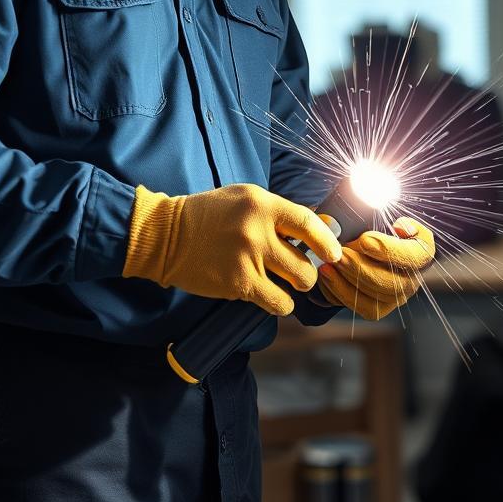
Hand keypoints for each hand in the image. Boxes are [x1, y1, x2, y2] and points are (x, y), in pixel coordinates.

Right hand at [123, 183, 342, 315]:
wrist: (167, 236)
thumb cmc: (210, 215)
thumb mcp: (245, 199)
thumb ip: (278, 212)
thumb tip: (318, 227)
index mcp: (260, 204)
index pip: (307, 222)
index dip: (327, 240)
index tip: (335, 252)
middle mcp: (257, 230)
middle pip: (305, 261)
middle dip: (308, 271)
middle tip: (299, 271)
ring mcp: (247, 258)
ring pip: (297, 283)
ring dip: (296, 286)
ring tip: (283, 282)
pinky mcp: (237, 284)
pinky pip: (277, 302)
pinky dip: (279, 302)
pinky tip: (270, 295)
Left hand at [317, 216, 434, 319]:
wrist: (347, 242)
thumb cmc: (364, 223)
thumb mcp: (371, 211)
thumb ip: (378, 210)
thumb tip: (397, 225)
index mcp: (421, 250)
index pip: (418, 255)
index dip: (392, 250)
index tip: (365, 239)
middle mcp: (413, 276)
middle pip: (396, 281)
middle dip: (363, 266)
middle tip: (341, 253)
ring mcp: (396, 295)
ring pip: (378, 295)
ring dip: (351, 277)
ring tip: (331, 261)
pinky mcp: (378, 308)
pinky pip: (362, 306)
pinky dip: (341, 290)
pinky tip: (327, 273)